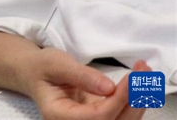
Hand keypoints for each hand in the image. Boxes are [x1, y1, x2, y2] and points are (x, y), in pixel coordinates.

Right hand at [25, 49, 149, 119]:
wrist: (34, 73)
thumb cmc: (41, 67)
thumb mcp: (56, 64)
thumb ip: (81, 75)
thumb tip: (109, 88)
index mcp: (59, 116)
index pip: (97, 116)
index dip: (119, 99)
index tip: (132, 77)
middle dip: (133, 100)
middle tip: (143, 72)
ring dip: (137, 100)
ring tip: (143, 74)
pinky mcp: (97, 118)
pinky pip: (121, 116)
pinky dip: (133, 100)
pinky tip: (138, 82)